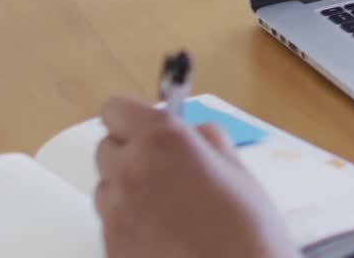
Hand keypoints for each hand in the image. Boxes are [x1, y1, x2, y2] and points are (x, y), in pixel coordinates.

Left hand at [95, 96, 298, 257]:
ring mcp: (115, 214)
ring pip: (106, 188)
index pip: (116, 109)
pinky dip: (129, 225)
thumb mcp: (239, 171)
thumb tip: (195, 134)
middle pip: (106, 148)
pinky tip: (163, 237)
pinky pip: (110, 225)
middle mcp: (130, 171)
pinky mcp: (110, 248)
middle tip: (164, 169)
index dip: (133, 117)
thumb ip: (208, 142)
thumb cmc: (248, 231)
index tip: (149, 127)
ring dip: (126, 190)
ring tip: (165, 209)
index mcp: (162, 141)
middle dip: (130, 153)